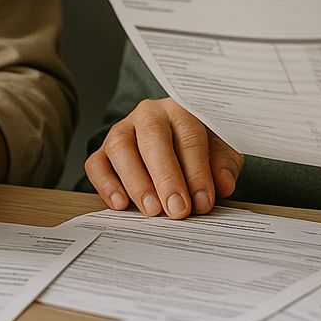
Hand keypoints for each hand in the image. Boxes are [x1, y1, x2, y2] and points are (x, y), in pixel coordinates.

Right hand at [85, 98, 243, 218]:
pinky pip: (96, 164)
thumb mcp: (221, 153)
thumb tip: (223, 184)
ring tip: (152, 210)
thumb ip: (224, 166)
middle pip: (153, 140)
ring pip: (121, 148)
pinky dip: (105, 184)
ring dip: (136, 182)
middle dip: (166, 178)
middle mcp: (149, 115)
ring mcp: (122, 130)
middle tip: (177, 210)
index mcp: (181, 109)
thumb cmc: (200, 148)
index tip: (203, 202)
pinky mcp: (103, 151)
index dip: (197, 171)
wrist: (176, 143)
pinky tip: (120, 204)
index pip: (189, 136)